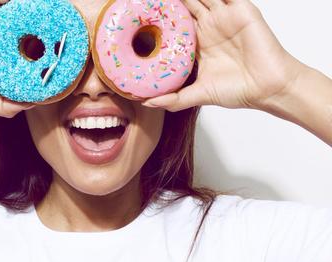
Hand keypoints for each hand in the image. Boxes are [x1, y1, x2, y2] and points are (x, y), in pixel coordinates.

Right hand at [0, 0, 33, 117]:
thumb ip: (4, 104)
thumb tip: (29, 105)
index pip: (9, 36)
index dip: (26, 33)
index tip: (48, 36)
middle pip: (4, 16)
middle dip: (23, 13)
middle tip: (44, 13)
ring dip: (11, 4)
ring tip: (32, 4)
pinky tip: (11, 1)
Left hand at [142, 0, 304, 111]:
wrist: (267, 87)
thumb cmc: (236, 91)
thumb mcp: (198, 94)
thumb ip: (173, 98)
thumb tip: (146, 103)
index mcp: (198, 45)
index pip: (175, 25)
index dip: (161, 18)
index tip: (142, 13)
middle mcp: (210, 27)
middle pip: (186, 5)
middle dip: (172, 2)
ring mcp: (224, 16)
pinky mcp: (240, 8)